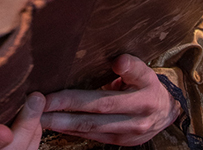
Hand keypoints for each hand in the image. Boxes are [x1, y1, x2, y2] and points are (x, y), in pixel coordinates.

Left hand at [41, 54, 179, 146]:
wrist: (166, 111)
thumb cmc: (150, 85)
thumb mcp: (147, 71)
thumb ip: (132, 66)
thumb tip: (118, 61)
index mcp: (140, 102)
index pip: (101, 102)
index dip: (73, 101)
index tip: (49, 96)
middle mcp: (132, 123)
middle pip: (91, 120)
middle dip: (60, 116)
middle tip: (36, 110)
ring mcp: (125, 136)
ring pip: (89, 132)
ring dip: (62, 126)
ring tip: (40, 118)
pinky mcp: (119, 143)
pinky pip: (93, 137)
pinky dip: (73, 131)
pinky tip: (57, 125)